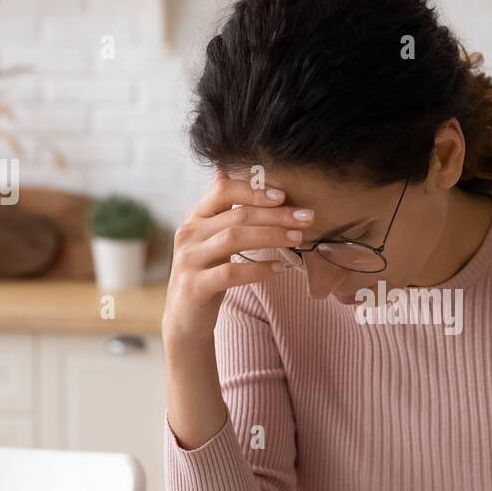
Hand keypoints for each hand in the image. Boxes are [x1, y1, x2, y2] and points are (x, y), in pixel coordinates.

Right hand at [162, 170, 314, 350]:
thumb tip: (224, 171)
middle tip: (306, 218)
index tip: (284, 196)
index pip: (223, 191)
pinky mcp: (193, 286)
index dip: (254, 190)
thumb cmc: (207, 275)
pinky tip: (278, 269)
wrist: (185, 319)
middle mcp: (188, 234)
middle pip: (236, 215)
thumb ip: (222, 212)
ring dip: (271, 236)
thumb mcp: (212, 241)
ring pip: (234, 238)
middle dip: (276, 215)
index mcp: (195, 218)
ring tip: (297, 239)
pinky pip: (229, 273)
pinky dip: (257, 269)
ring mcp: (188, 259)